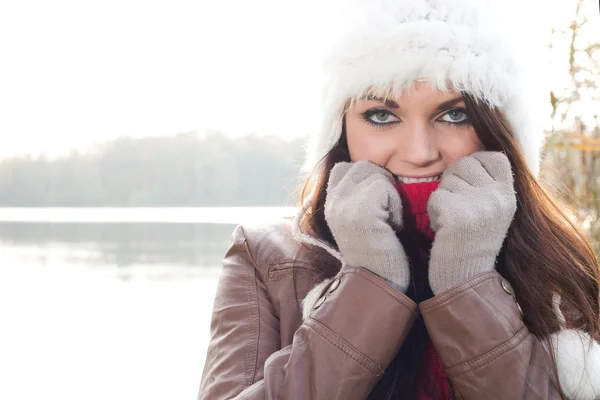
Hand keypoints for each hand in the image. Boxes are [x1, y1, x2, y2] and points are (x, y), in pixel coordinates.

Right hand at [324, 160, 409, 292]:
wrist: (381, 281)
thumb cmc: (381, 249)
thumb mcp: (362, 216)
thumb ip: (358, 193)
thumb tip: (373, 168)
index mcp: (329, 202)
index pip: (345, 167)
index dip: (366, 178)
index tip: (375, 205)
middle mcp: (331, 201)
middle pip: (362, 166)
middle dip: (379, 183)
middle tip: (383, 215)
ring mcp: (343, 205)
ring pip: (375, 174)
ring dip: (388, 193)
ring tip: (386, 221)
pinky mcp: (360, 211)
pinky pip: (385, 187)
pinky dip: (394, 205)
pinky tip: (391, 227)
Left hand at [427, 151, 516, 294]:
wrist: (465, 278)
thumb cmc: (472, 242)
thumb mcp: (492, 210)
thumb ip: (487, 185)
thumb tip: (470, 156)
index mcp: (509, 195)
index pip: (493, 157)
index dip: (475, 164)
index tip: (468, 185)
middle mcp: (498, 197)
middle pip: (465, 164)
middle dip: (453, 181)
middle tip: (457, 207)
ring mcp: (478, 205)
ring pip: (447, 180)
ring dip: (443, 198)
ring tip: (452, 221)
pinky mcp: (457, 213)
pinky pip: (436, 197)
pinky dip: (434, 212)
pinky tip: (444, 229)